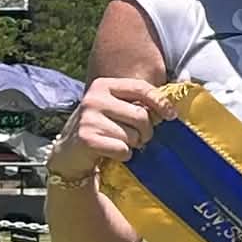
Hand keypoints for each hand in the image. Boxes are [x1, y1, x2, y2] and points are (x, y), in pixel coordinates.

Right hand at [49, 78, 167, 180]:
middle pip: (141, 116)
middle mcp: (95, 98)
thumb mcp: (116, 108)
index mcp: (104, 85)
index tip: (171, 116)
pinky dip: (123, 155)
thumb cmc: (103, 128)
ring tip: (119, 142)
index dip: (161, 102)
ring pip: (134, 136)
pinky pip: (123, 150)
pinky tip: (111, 151)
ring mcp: (89, 118)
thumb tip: (170, 110)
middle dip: (146, 132)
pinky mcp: (87, 138)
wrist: (70, 151)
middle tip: (137, 137)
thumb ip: (138, 104)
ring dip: (133, 145)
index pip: (141, 88)